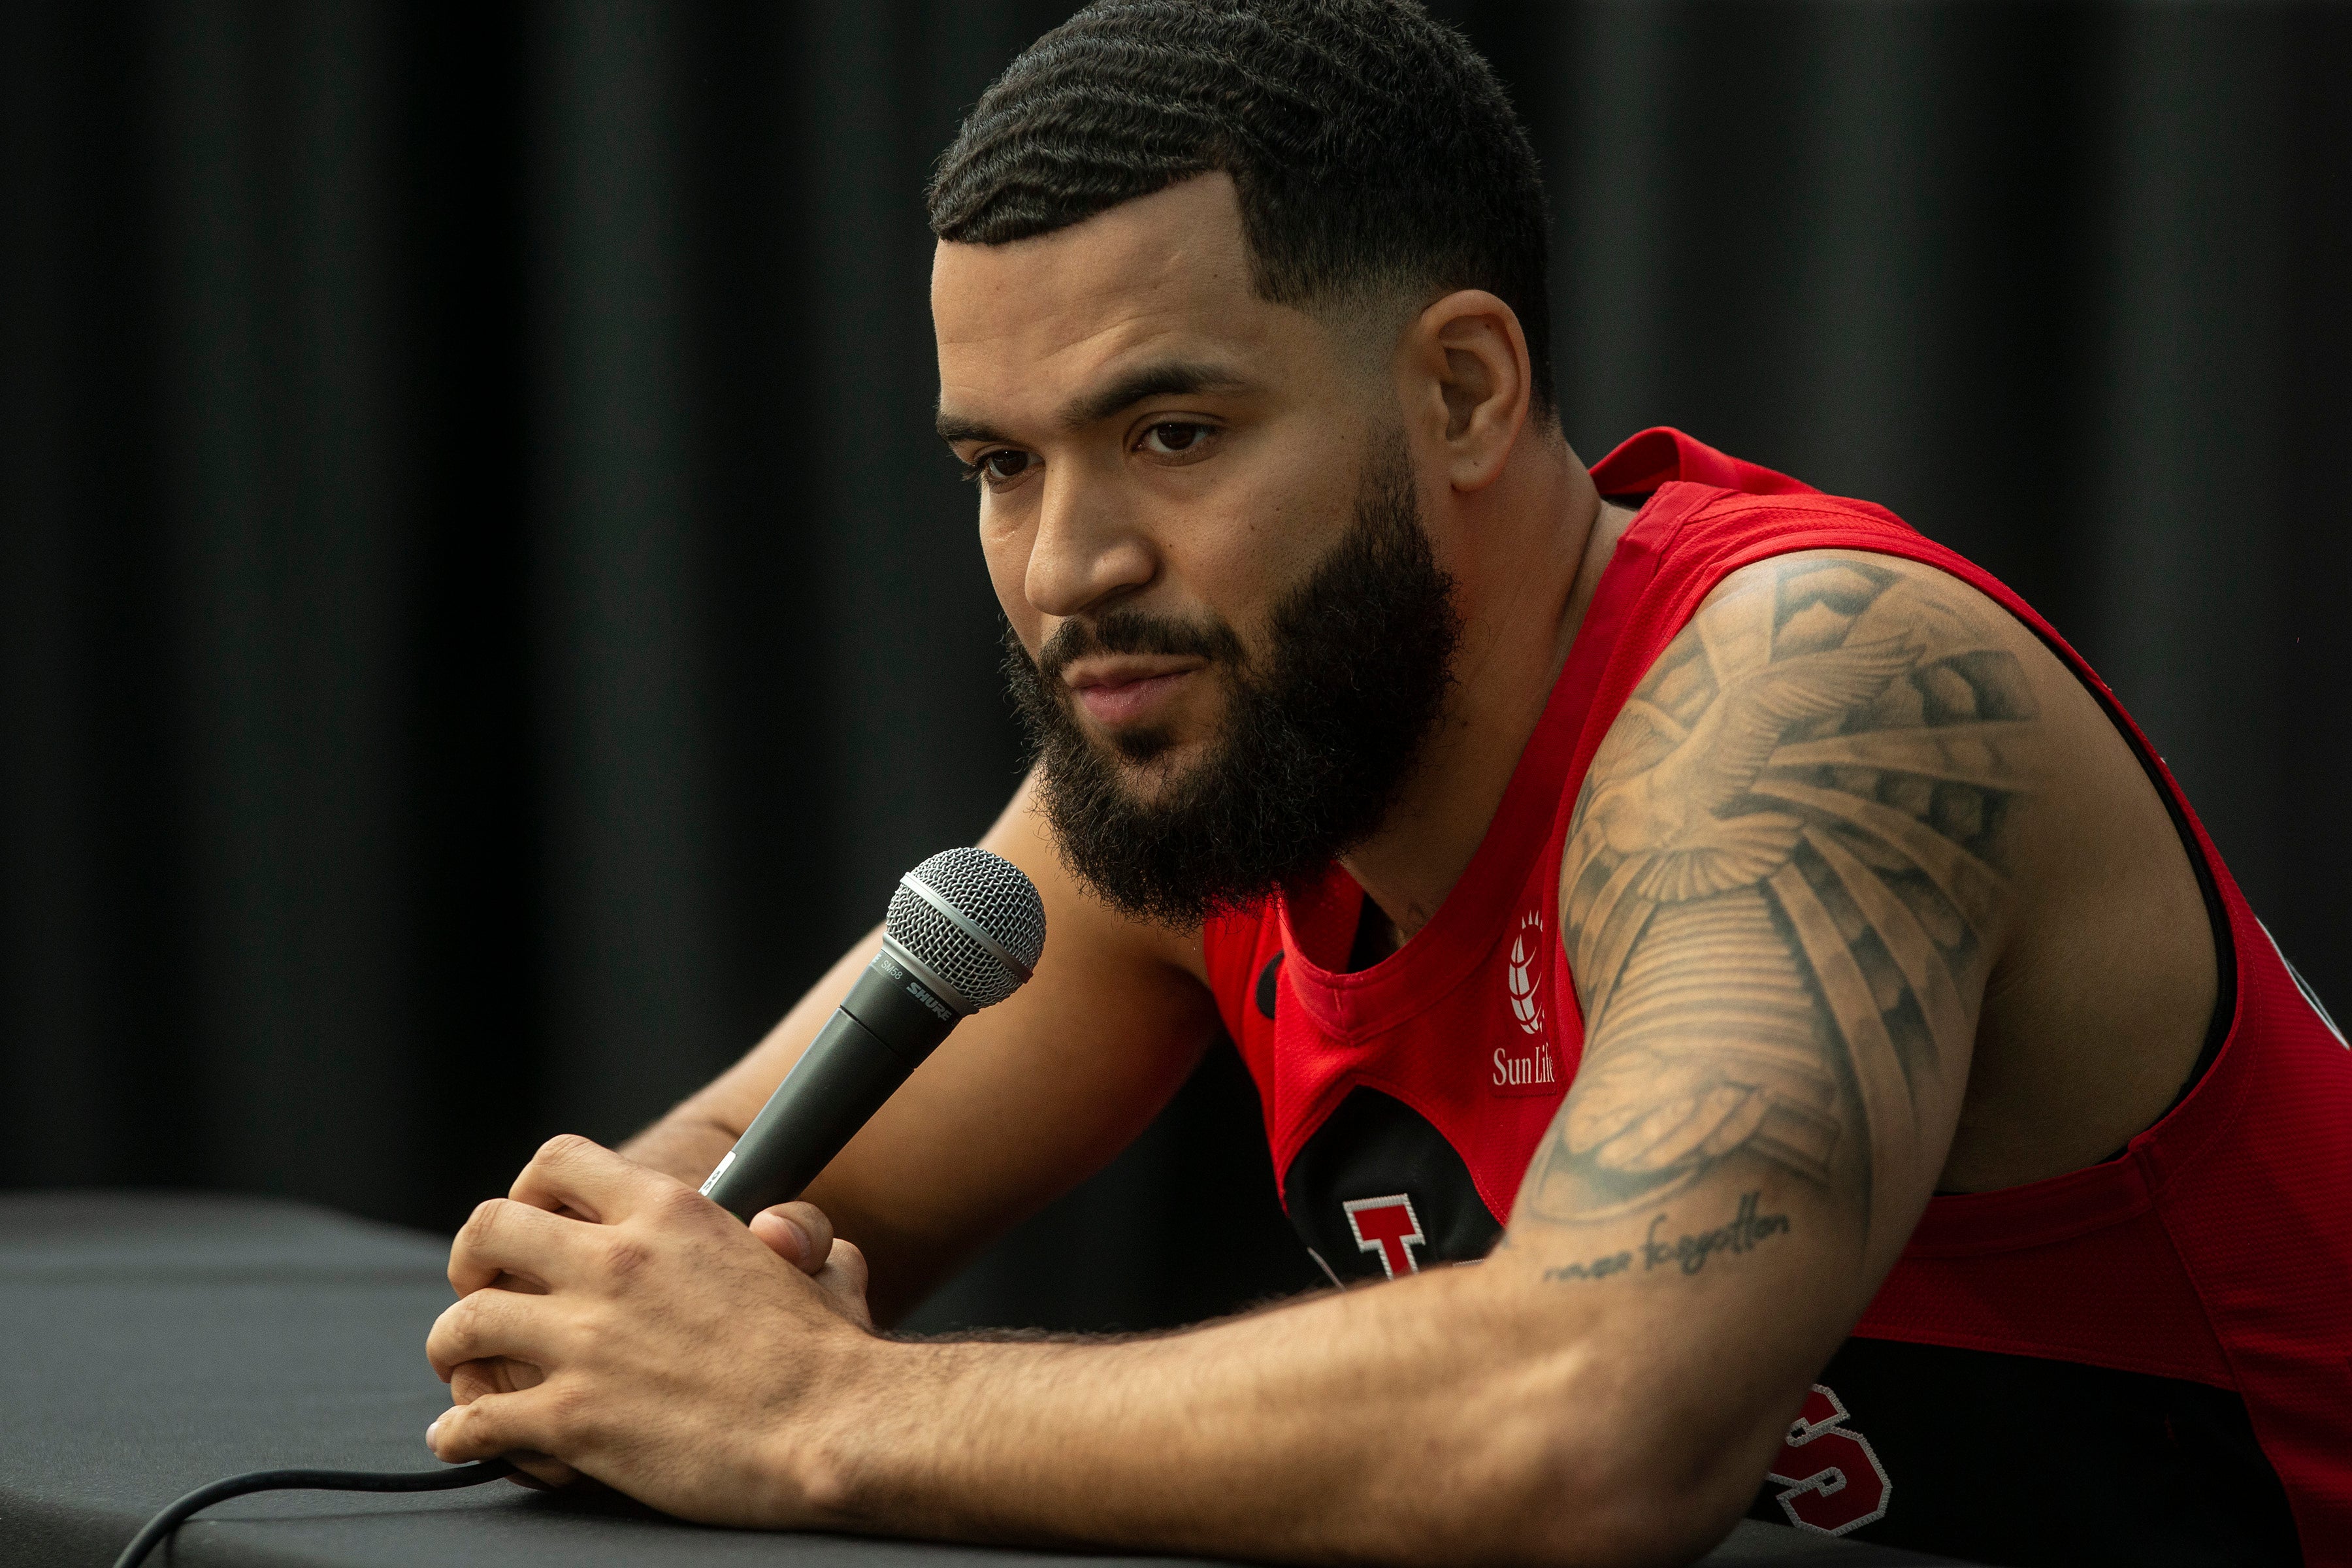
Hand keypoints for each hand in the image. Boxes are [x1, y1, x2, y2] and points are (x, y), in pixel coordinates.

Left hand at [427, 1135, 875, 1522]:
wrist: (834, 1428)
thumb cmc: (834, 1355)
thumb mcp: (822, 1263)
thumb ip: (794, 1235)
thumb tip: (783, 1236)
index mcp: (671, 1213)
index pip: (558, 1162)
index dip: (531, 1191)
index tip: (533, 1222)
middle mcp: (616, 1263)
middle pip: (488, 1229)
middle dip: (471, 1261)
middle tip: (481, 1289)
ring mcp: (586, 1341)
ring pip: (465, 1324)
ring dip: (454, 1348)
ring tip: (463, 1366)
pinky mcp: (572, 1418)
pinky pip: (476, 1420)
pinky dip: (459, 1434)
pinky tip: (465, 1441)